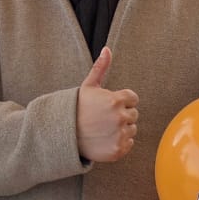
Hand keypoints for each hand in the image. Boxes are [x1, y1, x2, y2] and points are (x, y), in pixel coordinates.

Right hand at [75, 47, 138, 164]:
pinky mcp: (118, 150)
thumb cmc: (77, 108)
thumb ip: (101, 67)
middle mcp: (120, 117)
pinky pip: (129, 143)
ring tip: (104, 128)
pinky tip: (105, 138)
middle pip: (133, 114)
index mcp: (116, 100)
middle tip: (104, 118)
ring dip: (122, 129)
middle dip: (121, 115)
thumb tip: (107, 49)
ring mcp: (119, 135)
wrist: (64, 134)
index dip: (121, 101)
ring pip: (132, 129)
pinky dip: (120, 142)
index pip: (133, 99)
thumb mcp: (88, 86)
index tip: (107, 105)